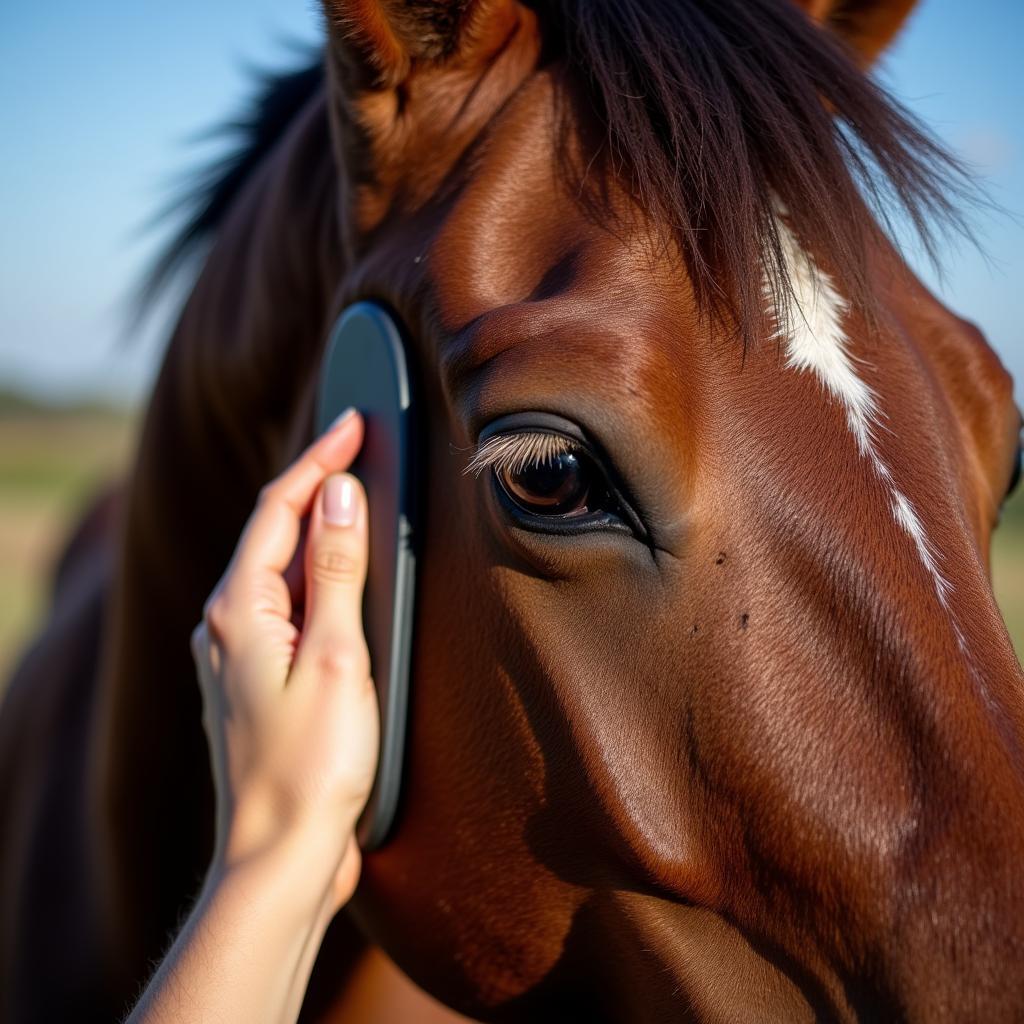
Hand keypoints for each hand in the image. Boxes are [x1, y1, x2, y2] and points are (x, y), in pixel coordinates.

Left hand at [190, 409, 378, 913]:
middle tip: (361, 448)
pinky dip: (315, 576)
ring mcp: (236, 654)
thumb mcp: (337, 657)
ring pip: (278, 569)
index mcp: (239, 609)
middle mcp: (226, 624)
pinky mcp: (254, 680)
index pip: (279, 507)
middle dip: (317, 485)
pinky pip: (284, 605)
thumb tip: (339, 494)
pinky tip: (340, 580)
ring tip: (358, 500)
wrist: (280, 856)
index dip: (319, 459)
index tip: (356, 422)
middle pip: (273, 531)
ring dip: (317, 530)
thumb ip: (336, 571)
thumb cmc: (310, 764)